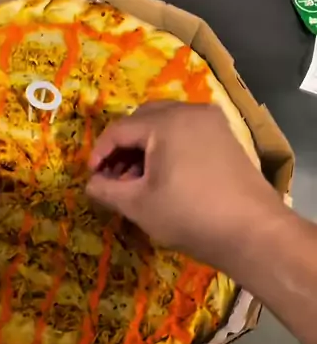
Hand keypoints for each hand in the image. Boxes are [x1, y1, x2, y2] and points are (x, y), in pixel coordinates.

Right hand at [86, 102, 284, 267]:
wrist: (252, 232)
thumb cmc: (189, 216)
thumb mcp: (139, 206)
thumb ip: (108, 190)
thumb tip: (91, 184)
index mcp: (166, 122)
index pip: (120, 129)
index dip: (99, 152)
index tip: (92, 177)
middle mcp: (190, 112)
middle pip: (144, 119)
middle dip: (124, 146)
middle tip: (113, 176)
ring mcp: (213, 123)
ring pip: (167, 124)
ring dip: (146, 147)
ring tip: (137, 180)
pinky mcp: (227, 139)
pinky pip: (188, 133)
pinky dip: (169, 148)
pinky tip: (165, 177)